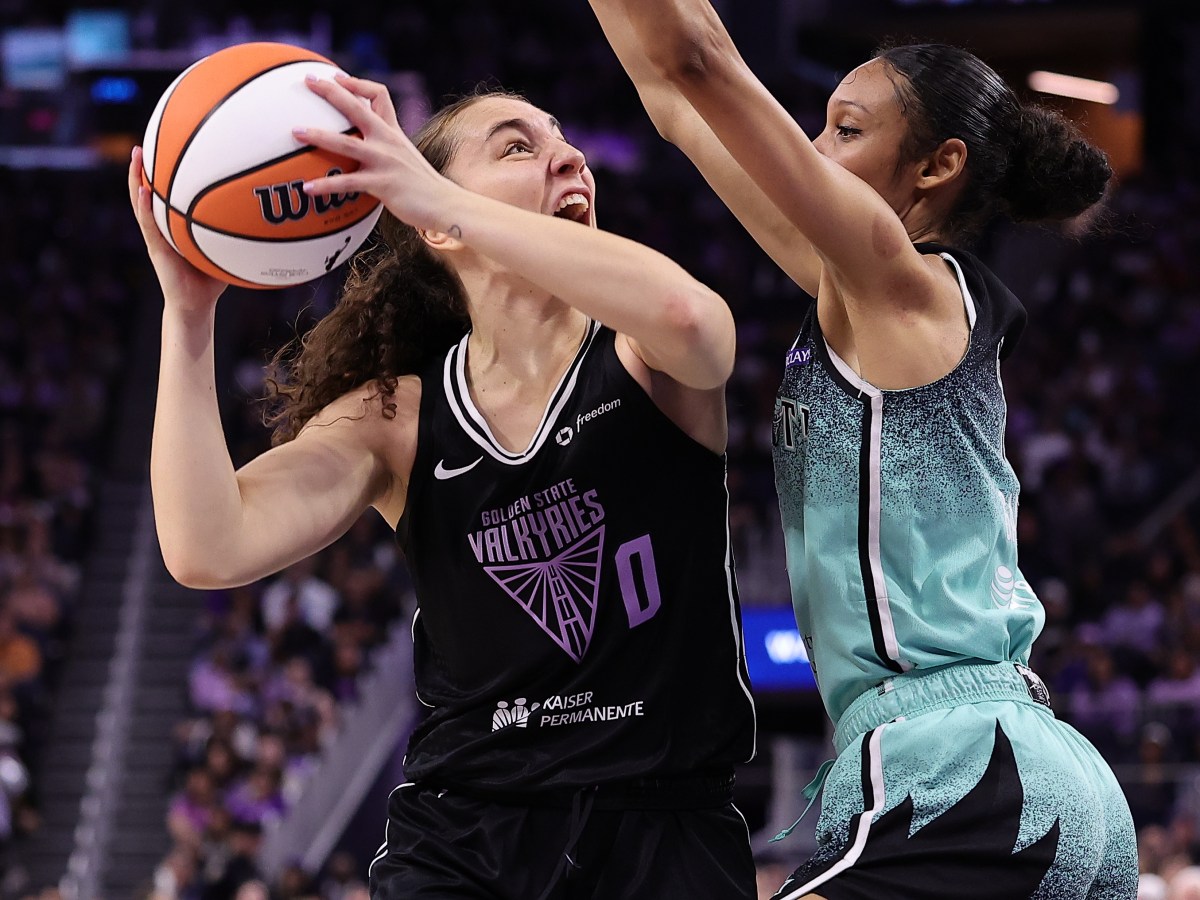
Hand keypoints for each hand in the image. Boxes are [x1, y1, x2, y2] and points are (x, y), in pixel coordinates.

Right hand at [128, 146, 225, 312]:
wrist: (196, 305)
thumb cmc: (212, 278)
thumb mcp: (227, 250)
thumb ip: (239, 232)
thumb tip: (268, 215)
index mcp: (174, 225)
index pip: (167, 193)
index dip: (165, 172)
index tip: (168, 146)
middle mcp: (162, 227)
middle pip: (149, 190)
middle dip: (146, 166)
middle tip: (146, 140)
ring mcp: (156, 236)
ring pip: (141, 201)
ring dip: (136, 177)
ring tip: (136, 154)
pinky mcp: (156, 248)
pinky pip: (148, 224)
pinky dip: (144, 206)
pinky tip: (143, 190)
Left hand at [295, 74, 453, 233]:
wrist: (445, 204)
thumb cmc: (424, 186)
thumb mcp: (407, 158)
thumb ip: (388, 149)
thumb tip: (366, 149)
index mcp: (393, 132)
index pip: (378, 95)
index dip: (356, 83)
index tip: (336, 78)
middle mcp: (388, 141)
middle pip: (356, 107)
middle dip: (330, 92)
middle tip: (308, 81)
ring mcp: (384, 162)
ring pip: (346, 143)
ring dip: (318, 135)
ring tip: (296, 132)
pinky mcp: (382, 184)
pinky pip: (347, 183)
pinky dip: (325, 185)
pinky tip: (307, 189)